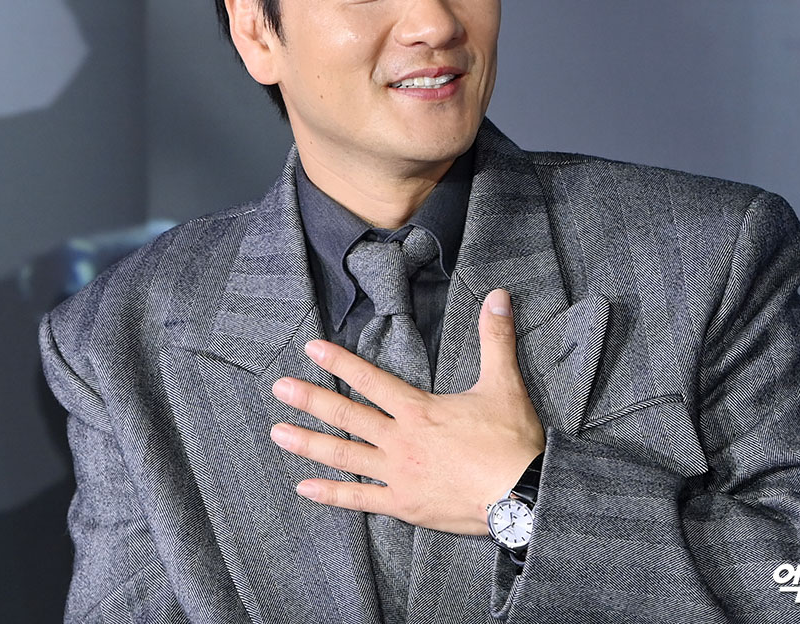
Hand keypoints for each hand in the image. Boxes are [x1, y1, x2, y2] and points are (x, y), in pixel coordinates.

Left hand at [269, 288, 544, 534]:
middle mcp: (401, 440)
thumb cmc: (512, 441)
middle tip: (278, 389)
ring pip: (345, 457)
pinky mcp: (404, 504)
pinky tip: (304, 489)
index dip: (340, 363)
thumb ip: (496, 339)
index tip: (311, 350)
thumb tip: (499, 295)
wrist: (522, 495)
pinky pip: (360, 500)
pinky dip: (331, 495)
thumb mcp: (505, 384)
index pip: (371, 380)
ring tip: (277, 434)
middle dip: (310, 400)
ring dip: (309, 444)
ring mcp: (399, 475)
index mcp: (419, 410)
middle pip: (348, 417)